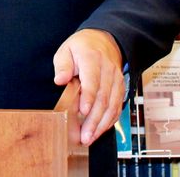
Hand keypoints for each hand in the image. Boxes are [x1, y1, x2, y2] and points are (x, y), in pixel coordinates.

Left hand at [53, 28, 124, 145]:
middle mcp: (107, 70)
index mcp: (92, 58)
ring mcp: (116, 79)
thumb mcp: (66, 50)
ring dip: (102, 124)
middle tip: (85, 135)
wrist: (104, 40)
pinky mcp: (120, 88)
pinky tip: (100, 130)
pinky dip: (110, 121)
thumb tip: (59, 80)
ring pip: (112, 105)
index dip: (88, 97)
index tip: (82, 111)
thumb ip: (62, 65)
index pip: (92, 79)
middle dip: (94, 119)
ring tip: (90, 138)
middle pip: (103, 97)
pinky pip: (117, 106)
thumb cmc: (82, 47)